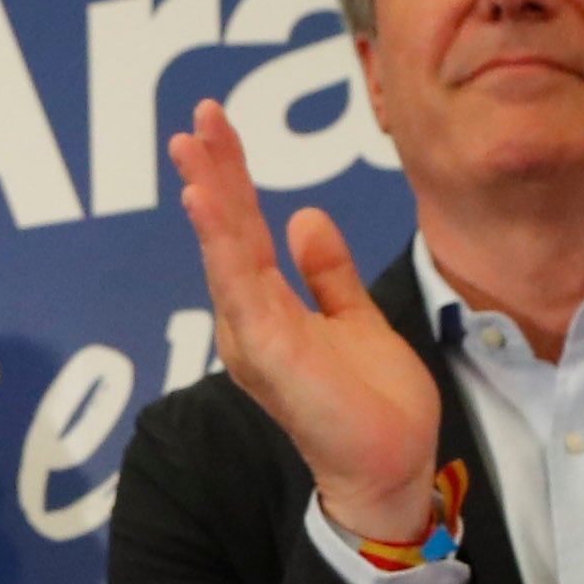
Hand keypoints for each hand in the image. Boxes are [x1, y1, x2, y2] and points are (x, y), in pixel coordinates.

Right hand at [168, 99, 446, 541]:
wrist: (392, 465)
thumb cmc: (372, 405)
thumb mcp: (355, 318)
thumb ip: (327, 272)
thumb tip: (304, 217)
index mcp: (268, 311)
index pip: (245, 231)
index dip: (232, 178)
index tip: (218, 126)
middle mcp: (249, 321)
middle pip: (227, 233)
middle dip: (213, 172)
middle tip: (198, 118)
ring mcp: (253, 336)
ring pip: (224, 251)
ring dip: (208, 195)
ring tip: (191, 147)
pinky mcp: (267, 351)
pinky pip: (238, 285)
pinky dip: (218, 240)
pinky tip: (204, 201)